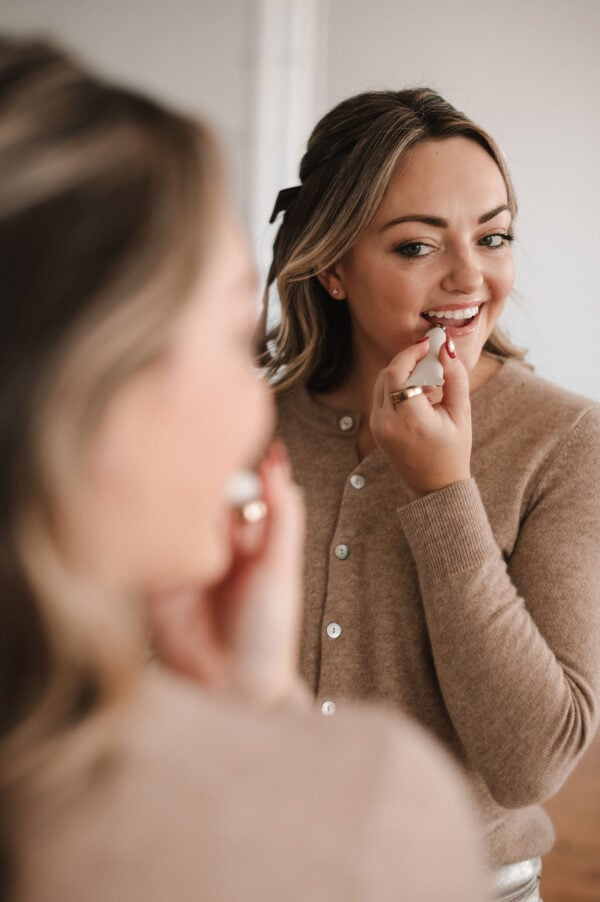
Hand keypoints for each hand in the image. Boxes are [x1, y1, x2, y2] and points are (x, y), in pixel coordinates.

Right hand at [146, 442, 304, 703]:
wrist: (231, 689)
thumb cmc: (266, 632)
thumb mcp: (280, 568)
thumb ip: (281, 515)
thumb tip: (277, 460)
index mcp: (248, 536)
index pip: (235, 486)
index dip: (229, 464)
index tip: (221, 437)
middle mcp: (213, 543)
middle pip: (199, 494)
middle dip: (193, 476)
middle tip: (188, 456)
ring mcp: (182, 558)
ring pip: (170, 514)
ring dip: (165, 497)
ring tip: (163, 479)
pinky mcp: (154, 577)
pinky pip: (145, 544)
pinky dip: (141, 527)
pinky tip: (140, 511)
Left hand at [370, 337, 471, 497]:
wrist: (435, 487)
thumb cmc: (453, 451)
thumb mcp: (461, 413)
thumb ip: (455, 377)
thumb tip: (446, 347)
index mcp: (410, 420)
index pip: (400, 373)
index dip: (412, 353)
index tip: (429, 344)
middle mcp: (387, 423)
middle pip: (388, 374)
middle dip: (408, 359)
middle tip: (430, 355)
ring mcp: (377, 427)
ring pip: (381, 383)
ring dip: (402, 372)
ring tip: (428, 379)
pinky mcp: (375, 428)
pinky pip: (381, 396)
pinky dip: (396, 387)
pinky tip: (419, 393)